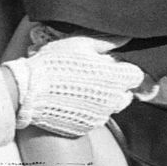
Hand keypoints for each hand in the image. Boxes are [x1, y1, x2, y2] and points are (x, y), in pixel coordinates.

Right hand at [3, 49, 145, 136]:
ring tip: (83, 87)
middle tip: (97, 75)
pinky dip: (88, 110)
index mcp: (114, 79)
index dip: (126, 68)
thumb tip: (125, 37)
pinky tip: (72, 100)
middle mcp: (111, 101)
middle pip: (126, 94)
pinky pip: (94, 118)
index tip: (113, 65)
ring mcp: (99, 117)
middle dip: (117, 86)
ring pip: (111, 108)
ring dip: (103, 98)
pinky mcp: (86, 128)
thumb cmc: (55, 63)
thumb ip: (107, 42)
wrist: (29, 92)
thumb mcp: (80, 44)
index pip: (136, 76)